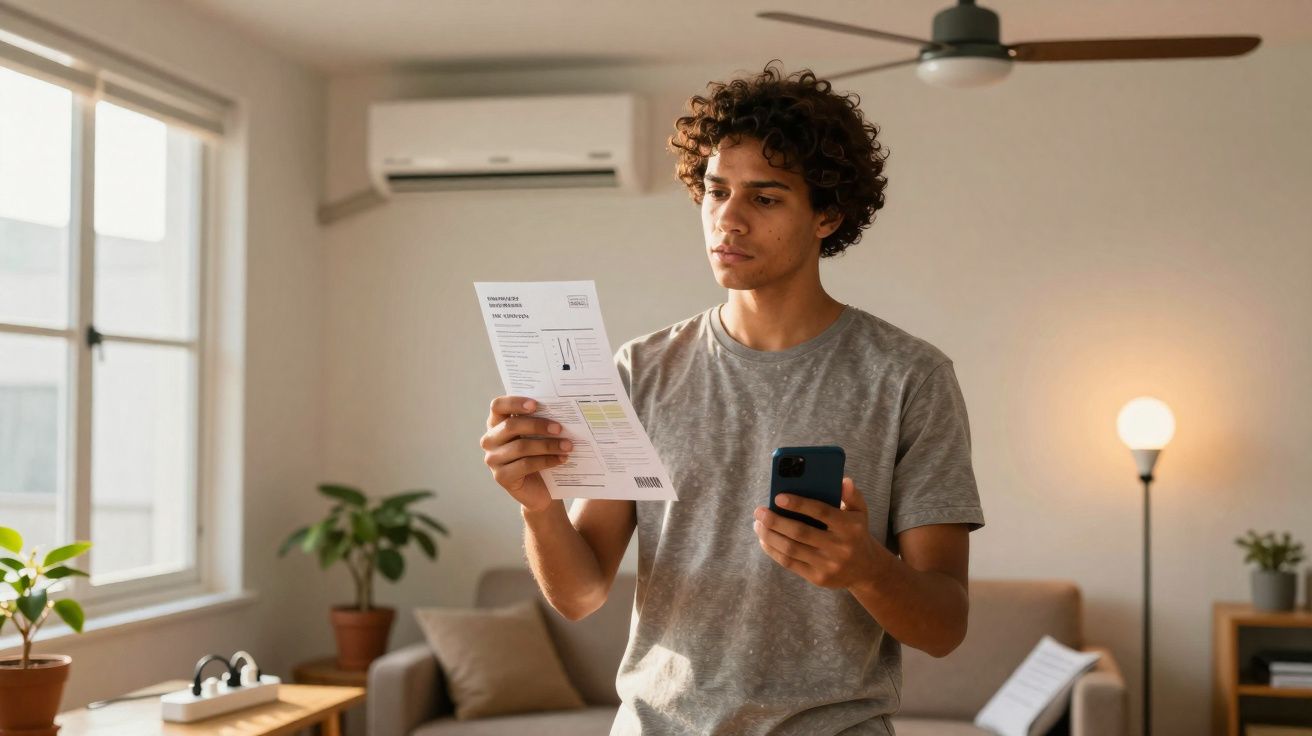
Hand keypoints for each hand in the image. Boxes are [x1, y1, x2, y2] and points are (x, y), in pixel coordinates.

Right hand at [480, 396, 572, 512]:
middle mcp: (490, 440)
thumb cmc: (539, 455)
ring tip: (567, 445)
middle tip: (560, 428)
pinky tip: (561, 459)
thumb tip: (560, 410)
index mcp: (496, 423)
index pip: (498, 406)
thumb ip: (540, 421)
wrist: (540, 489)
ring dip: (547, 445)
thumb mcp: (538, 436)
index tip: (535, 404)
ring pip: (521, 446)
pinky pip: (526, 465)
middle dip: (537, 425)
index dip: (514, 403)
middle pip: (510, 426)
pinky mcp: (501, 477)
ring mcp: (493, 459)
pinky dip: (546, 461)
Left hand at [753, 477, 885, 590]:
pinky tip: (764, 539)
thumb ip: (852, 495)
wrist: (866, 569)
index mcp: (849, 527)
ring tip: (758, 524)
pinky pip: (790, 563)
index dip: (799, 504)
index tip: (778, 496)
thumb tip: (844, 480)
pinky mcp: (818, 578)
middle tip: (759, 511)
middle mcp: (839, 547)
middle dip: (775, 521)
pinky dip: (773, 550)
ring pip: (791, 549)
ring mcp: (828, 565)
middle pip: (800, 532)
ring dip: (770, 535)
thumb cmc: (856, 532)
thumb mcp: (860, 512)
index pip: (821, 512)